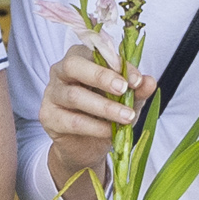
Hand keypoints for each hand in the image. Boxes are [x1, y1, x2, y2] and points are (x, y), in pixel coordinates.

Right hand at [42, 45, 134, 199]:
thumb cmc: (104, 114)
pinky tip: (110, 131)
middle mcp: (61, 71)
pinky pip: (72, 120)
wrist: (87, 146)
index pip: (96, 53)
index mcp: (81, 58)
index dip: (118, 64)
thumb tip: (149, 82)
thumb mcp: (126, 100)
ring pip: (74, 95)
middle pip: (74, 65)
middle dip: (101, 76)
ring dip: (104, 107)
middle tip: (124, 89)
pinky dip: (94, 126)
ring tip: (126, 117)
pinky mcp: (48, 117)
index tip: (138, 80)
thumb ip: (137, 90)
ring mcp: (52, 94)